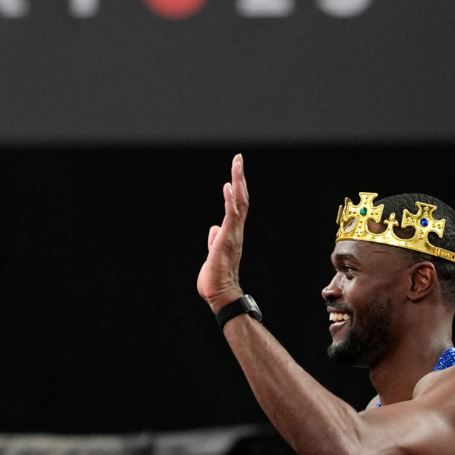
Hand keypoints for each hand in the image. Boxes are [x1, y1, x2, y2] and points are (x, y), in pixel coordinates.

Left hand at [197, 154, 248, 312]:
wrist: (220, 295)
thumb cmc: (216, 279)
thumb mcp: (213, 254)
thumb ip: (215, 240)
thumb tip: (214, 230)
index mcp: (232, 233)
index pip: (237, 205)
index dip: (237, 187)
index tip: (236, 170)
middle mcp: (236, 231)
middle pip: (242, 199)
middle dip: (240, 177)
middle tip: (238, 158)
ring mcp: (233, 234)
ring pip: (239, 203)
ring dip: (238, 182)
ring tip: (237, 164)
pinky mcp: (228, 239)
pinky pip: (231, 215)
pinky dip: (230, 200)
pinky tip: (228, 186)